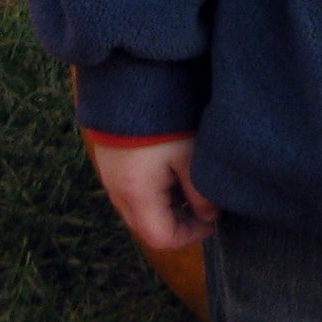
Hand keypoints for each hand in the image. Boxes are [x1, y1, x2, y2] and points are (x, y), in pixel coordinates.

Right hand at [88, 133, 218, 251]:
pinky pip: (131, 191)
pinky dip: (153, 191)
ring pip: (138, 210)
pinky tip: (170, 167)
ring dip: (166, 206)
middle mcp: (117, 192)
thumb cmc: (163, 123)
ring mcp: (109, 177)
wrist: (128, 82)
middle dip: (178, 223)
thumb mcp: (190, 157)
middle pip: (146, 228)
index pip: (161, 238)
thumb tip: (209, 215)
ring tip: (188, 182)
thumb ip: (202, 193)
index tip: (211, 220)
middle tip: (202, 204)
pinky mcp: (110, 162)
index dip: (190, 236)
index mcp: (136, 196)